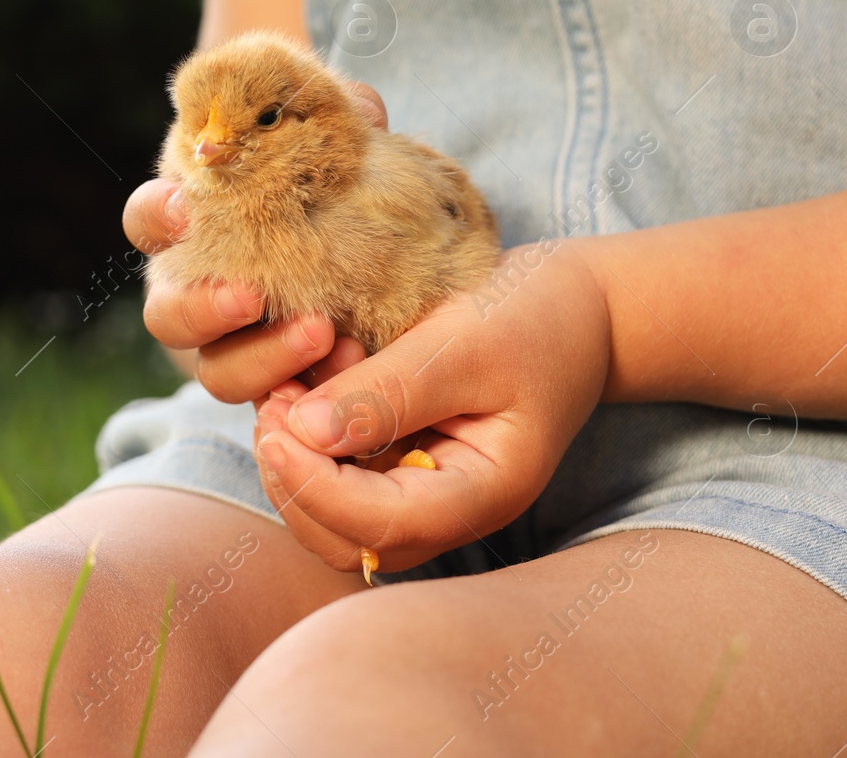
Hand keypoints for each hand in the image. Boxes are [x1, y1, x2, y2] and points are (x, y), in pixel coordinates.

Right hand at [124, 81, 389, 402]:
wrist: (359, 232)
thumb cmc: (322, 169)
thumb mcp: (331, 132)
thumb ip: (338, 113)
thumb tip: (363, 111)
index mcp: (191, 222)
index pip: (148, 218)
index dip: (158, 216)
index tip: (184, 209)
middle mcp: (193, 287)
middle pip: (166, 314)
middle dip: (202, 308)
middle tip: (251, 296)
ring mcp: (230, 342)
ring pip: (215, 370)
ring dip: (262, 359)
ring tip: (322, 333)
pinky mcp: (274, 377)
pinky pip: (273, 397)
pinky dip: (304, 387)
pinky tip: (351, 364)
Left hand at [250, 240, 611, 573]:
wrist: (575, 306)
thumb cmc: (532, 316)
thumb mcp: (464, 343)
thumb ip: (390, 392)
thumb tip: (306, 433)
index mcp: (485, 492)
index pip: (386, 525)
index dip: (317, 484)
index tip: (274, 423)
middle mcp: (450, 510)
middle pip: (348, 540)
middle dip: (296, 481)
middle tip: (271, 403)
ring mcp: (423, 493)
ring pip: (332, 518)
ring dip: (294, 463)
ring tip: (284, 389)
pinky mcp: (400, 468)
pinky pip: (338, 479)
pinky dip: (307, 444)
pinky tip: (301, 385)